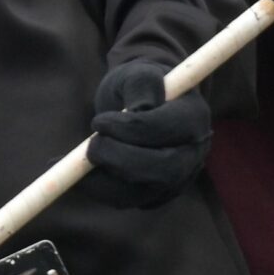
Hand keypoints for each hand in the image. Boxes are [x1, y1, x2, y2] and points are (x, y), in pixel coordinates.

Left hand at [83, 60, 211, 209]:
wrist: (143, 104)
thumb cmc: (139, 87)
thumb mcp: (137, 74)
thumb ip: (141, 85)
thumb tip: (139, 109)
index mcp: (193, 117)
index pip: (166, 130)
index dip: (130, 129)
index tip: (98, 121)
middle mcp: (193, 153)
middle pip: (164, 169)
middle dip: (120, 159)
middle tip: (91, 146)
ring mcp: (178, 179)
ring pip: (143, 192)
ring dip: (105, 179)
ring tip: (80, 158)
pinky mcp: (157, 195)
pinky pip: (128, 200)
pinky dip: (100, 189)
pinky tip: (81, 174)